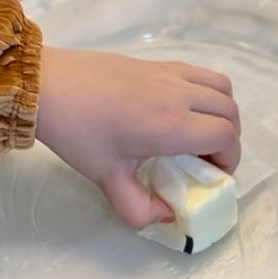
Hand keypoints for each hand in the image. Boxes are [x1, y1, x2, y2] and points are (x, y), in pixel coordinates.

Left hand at [35, 48, 240, 228]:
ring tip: (200, 130)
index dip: (229, 159)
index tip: (212, 174)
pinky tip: (180, 108)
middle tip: (207, 158)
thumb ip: (138, 207)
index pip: (226, 137)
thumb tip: (165, 216)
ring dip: (221, 110)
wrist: (47, 86)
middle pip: (229, 110)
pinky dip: (205, 90)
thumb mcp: (106, 177)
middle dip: (229, 138)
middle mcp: (179, 94)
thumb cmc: (77, 132)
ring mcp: (169, 73)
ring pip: (220, 86)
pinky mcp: (156, 62)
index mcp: (172, 125)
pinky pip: (199, 73)